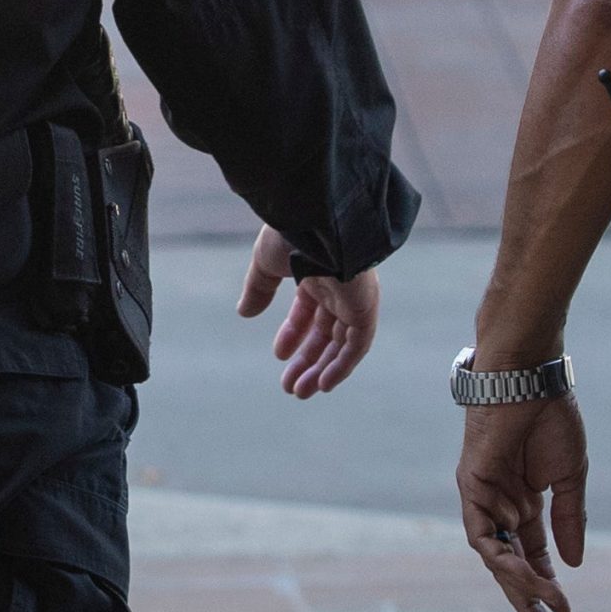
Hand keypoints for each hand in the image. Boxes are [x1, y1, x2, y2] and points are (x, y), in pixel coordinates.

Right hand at [236, 225, 379, 397]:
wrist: (318, 219)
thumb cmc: (291, 234)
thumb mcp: (266, 263)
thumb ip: (258, 287)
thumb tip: (244, 313)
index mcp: (316, 271)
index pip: (309, 310)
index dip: (293, 334)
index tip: (278, 355)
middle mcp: (338, 285)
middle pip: (326, 331)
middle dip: (307, 359)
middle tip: (290, 386)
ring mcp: (354, 296)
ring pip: (341, 343)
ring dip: (322, 369)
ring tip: (300, 392)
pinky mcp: (366, 306)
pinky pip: (358, 344)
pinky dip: (343, 365)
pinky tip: (324, 383)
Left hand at [457, 393, 585, 611]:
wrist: (530, 376)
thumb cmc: (551, 415)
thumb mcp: (569, 476)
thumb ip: (569, 518)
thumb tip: (573, 563)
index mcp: (525, 500)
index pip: (531, 552)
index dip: (545, 581)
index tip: (563, 609)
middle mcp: (501, 503)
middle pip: (510, 562)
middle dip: (528, 598)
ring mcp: (484, 496)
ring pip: (496, 555)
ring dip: (519, 584)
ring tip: (546, 605)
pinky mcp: (471, 487)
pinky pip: (482, 534)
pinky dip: (502, 557)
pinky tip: (526, 572)